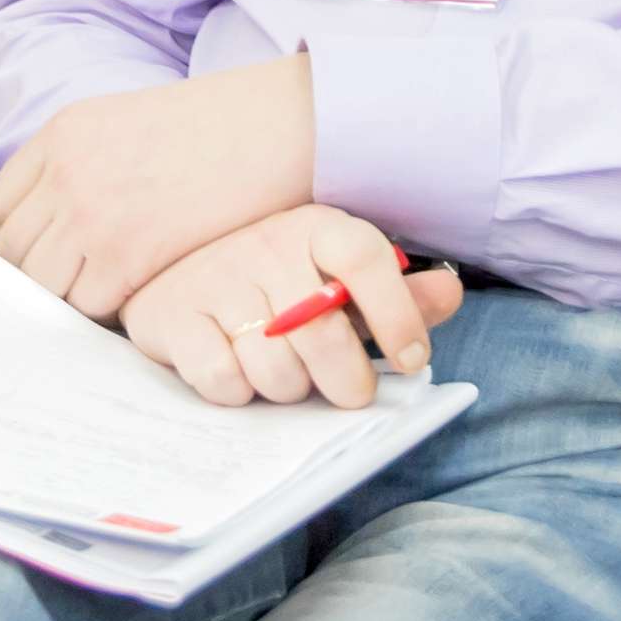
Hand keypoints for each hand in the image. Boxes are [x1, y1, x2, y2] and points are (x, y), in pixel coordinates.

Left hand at [0, 56, 316, 319]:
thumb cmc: (219, 126)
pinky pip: (89, 303)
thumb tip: (58, 212)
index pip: (3, 203)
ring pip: (46, 283)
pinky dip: (108, 308)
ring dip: (73, 293)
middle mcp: (65, 172)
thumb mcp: (127, 121)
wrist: (273, 127)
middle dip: (40, 272)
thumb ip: (82, 160)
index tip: (42, 251)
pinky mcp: (123, 254)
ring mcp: (89, 215)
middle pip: (16, 249)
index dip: (20, 236)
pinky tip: (137, 292)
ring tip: (110, 288)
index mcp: (63, 133)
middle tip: (75, 281)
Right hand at [117, 205, 466, 407]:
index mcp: (315, 228)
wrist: (171, 272)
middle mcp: (266, 246)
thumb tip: (450, 292)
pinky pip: (223, 378)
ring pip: (274, 366)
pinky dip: (238, 391)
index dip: (397, 313)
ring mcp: (217, 279)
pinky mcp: (176, 317)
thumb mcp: (337, 279)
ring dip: (288, 388)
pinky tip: (239, 372)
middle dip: (345, 381)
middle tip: (349, 392)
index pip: (364, 257)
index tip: (410, 359)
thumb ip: (398, 294)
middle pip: (322, 330)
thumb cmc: (274, 282)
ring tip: (285, 374)